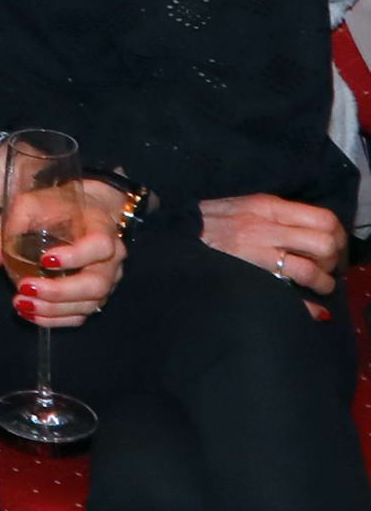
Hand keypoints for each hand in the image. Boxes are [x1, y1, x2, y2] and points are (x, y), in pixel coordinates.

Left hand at [0, 176, 130, 324]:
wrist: (84, 209)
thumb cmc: (56, 205)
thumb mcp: (28, 205)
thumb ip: (7, 229)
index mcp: (101, 229)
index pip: (99, 246)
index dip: (75, 257)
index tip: (44, 260)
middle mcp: (111, 258)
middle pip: (96, 284)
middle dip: (59, 292)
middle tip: (25, 288)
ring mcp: (108, 279)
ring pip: (89, 304)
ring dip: (54, 309)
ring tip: (21, 304)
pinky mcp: (96, 294)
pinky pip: (82, 314)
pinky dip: (57, 319)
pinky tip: (31, 315)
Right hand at [200, 192, 347, 297]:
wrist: (172, 233)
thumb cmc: (210, 220)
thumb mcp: (245, 205)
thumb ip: (278, 216)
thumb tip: (317, 232)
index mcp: (267, 206)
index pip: (323, 218)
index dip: (337, 235)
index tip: (334, 246)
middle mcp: (265, 227)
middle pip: (324, 242)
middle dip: (334, 259)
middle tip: (329, 267)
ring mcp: (256, 252)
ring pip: (311, 268)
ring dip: (324, 281)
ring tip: (320, 284)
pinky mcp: (248, 273)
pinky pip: (290, 290)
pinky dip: (309, 302)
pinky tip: (311, 304)